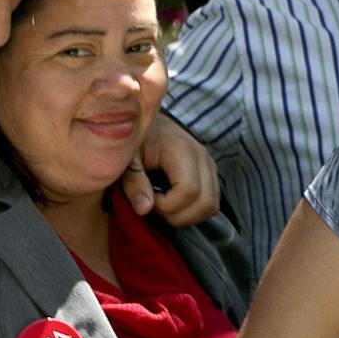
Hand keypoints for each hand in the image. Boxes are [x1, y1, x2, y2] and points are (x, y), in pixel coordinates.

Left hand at [126, 111, 220, 225]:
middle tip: (154, 206)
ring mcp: (208, 164)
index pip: (189, 190)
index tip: (146, 199)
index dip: (166, 205)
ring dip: (187, 216)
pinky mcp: (209, 172)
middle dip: (177, 215)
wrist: (146, 121)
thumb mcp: (126, 157)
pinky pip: (211, 201)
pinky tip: (173, 203)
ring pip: (212, 205)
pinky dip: (194, 211)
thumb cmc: (134, 139)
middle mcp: (202, 156)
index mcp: (182, 149)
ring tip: (163, 206)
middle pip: (205, 202)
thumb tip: (144, 209)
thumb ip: (134, 181)